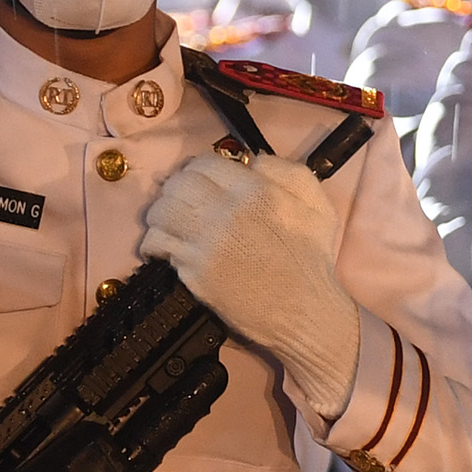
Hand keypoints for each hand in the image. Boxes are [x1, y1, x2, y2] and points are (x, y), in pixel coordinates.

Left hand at [140, 147, 361, 413]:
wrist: (303, 311)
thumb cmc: (312, 258)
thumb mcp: (317, 205)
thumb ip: (288, 172)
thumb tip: (251, 161)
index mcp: (254, 191)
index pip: (204, 164)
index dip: (199, 169)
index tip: (201, 181)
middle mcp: (224, 212)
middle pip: (177, 184)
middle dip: (177, 188)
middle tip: (183, 200)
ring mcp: (204, 243)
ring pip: (160, 211)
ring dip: (161, 212)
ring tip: (169, 222)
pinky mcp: (192, 270)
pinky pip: (157, 244)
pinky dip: (155, 242)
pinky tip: (164, 246)